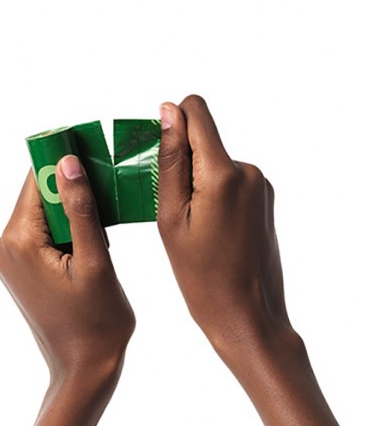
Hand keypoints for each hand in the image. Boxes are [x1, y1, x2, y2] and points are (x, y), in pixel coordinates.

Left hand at [0, 155, 134, 425]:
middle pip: (39, 196)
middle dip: (73, 188)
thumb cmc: (97, 322)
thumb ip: (80, 209)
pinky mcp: (22, 268)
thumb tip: (68, 163)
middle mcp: (6, 246)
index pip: (36, 182)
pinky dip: (69, 229)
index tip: (92, 145)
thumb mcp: (95, 260)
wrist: (84, 368)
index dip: (63, 160)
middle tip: (108, 185)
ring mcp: (12, 259)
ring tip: (105, 222)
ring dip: (74, 211)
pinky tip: (93, 240)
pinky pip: (45, 234)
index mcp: (18, 242)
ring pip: (45, 215)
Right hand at [157, 95, 292, 363]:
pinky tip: (208, 228)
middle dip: (183, 163)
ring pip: (216, 162)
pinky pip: (231, 180)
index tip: (161, 158)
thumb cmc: (201, 276)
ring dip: (197, 182)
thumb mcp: (171, 217)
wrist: (246, 315)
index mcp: (223, 173)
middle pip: (205, 139)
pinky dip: (213, 194)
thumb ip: (171, 159)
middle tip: (173, 208)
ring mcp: (261, 186)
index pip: (196, 110)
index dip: (172, 123)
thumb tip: (168, 110)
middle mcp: (249, 171)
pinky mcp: (265, 199)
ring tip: (192, 225)